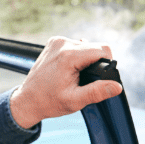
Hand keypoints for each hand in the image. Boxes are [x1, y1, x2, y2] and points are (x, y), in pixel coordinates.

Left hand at [9, 36, 123, 128]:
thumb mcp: (75, 100)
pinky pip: (75, 46)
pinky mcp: (54, 42)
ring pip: (85, 46)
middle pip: (95, 47)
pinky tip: (69, 69)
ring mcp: (56, 41)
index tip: (99, 77)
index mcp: (69, 56)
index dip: (107, 63)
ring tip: (74, 75)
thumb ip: (97, 92)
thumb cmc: (49, 101)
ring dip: (86, 59)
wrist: (27, 100)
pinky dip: (76, 56)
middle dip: (95, 63)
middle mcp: (62, 43)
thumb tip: (116, 86)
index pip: (103, 49)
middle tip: (84, 80)